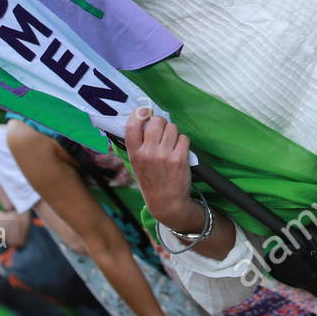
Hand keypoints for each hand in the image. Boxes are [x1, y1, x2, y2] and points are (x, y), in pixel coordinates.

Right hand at [124, 108, 193, 225]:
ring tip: (171, 144)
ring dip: (173, 132)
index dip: (139, 114)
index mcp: (134, 154)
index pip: (132, 125)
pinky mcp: (180, 158)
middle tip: (162, 131)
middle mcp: (148, 153)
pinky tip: (179, 151)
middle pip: (156, 121)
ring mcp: (164, 155)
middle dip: (161, 123)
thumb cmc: (151, 182)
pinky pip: (183, 138)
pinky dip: (183, 142)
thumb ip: (138, 145)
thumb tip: (143, 120)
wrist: (167, 203)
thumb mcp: (136, 165)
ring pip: (172, 127)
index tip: (145, 112)